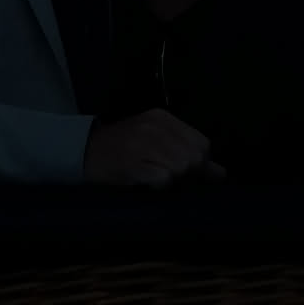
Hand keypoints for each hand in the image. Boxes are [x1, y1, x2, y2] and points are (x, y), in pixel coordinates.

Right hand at [83, 109, 221, 186]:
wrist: (82, 152)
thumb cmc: (122, 150)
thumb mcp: (155, 141)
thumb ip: (187, 151)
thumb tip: (221, 174)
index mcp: (163, 118)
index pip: (202, 143)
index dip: (200, 163)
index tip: (186, 173)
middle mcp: (155, 127)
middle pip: (195, 157)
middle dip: (189, 175)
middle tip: (171, 179)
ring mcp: (143, 144)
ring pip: (182, 168)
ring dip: (174, 181)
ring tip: (157, 179)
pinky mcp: (133, 163)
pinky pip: (164, 179)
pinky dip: (160, 186)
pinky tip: (148, 183)